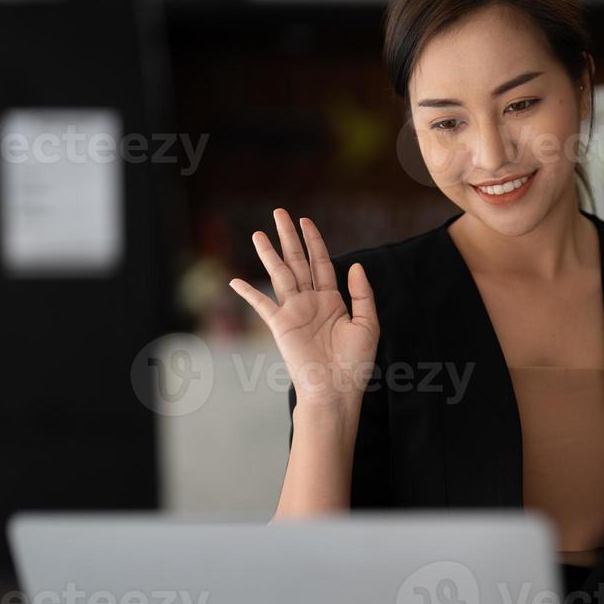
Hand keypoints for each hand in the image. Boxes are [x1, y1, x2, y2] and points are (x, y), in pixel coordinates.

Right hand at [229, 208, 378, 413]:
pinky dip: (248, 293)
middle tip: (279, 212)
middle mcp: (310, 302)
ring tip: (258, 233)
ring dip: (269, 254)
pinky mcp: (280, 325)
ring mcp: (293, 312)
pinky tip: (235, 281)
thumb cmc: (355, 363)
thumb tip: (355, 265)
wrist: (336, 390)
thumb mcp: (368, 324)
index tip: (306, 221)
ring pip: (280, 275)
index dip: (314, 241)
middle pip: (297, 262)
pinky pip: (262, 304)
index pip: (321, 263)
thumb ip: (362, 294)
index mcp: (332, 301)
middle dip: (289, 237)